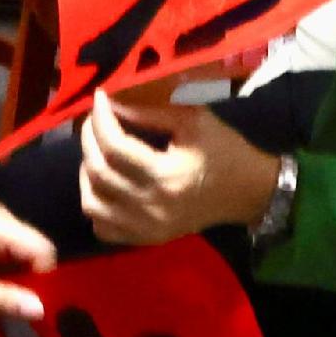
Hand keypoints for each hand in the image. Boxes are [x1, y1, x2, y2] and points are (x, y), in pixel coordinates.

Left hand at [0, 201, 57, 322]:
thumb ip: (6, 299)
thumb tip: (41, 310)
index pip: (41, 248)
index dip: (43, 278)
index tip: (36, 305)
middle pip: (33, 248)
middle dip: (30, 277)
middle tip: (18, 304)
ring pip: (23, 249)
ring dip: (17, 274)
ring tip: (1, 296)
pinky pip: (9, 248)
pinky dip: (6, 268)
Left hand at [78, 91, 283, 246]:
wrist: (248, 191)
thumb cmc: (224, 149)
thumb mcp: (193, 121)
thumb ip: (150, 113)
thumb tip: (112, 105)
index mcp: (167, 175)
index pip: (116, 147)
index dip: (100, 119)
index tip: (99, 97)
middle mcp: (152, 206)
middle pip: (99, 172)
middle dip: (88, 139)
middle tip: (93, 120)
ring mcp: (147, 228)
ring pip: (93, 203)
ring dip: (86, 173)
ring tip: (96, 151)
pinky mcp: (147, 238)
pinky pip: (103, 228)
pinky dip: (95, 205)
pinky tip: (104, 184)